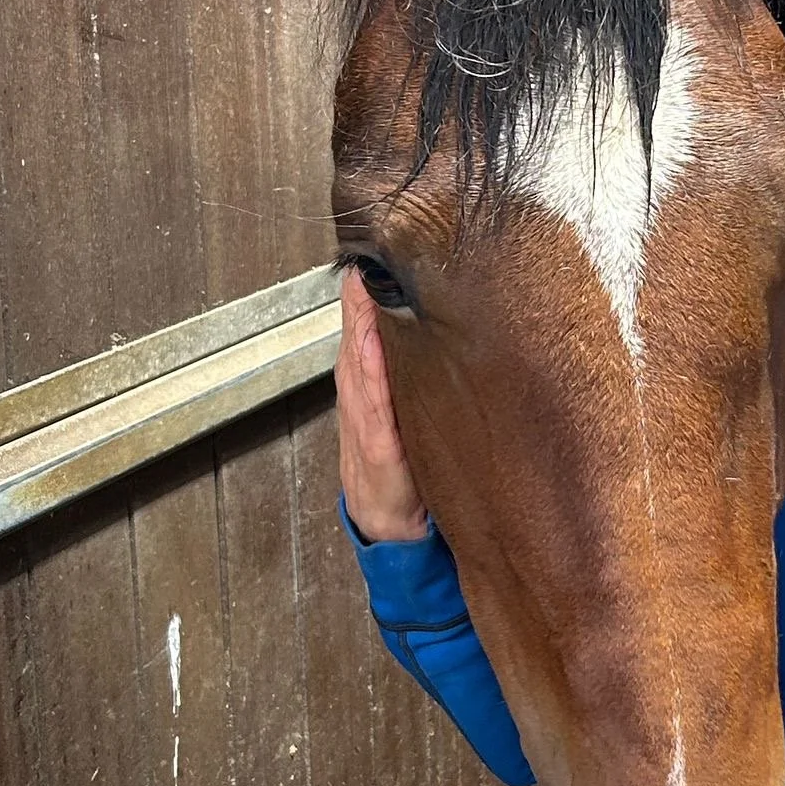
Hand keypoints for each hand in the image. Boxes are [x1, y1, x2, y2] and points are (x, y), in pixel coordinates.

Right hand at [335, 269, 427, 541]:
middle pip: (356, 344)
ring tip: (367, 291)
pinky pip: (375, 413)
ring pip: (359, 370)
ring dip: (361, 331)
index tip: (372, 256)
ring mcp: (366, 429)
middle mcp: (362, 405)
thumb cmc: (405, 469)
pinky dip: (372, 382)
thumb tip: (428, 333)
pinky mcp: (380, 456)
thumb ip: (408, 377)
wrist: (393, 529)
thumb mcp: (406, 416)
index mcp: (370, 393)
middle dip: (360, 303)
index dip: (365, 297)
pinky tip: (374, 351)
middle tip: (366, 260)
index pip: (364, 335)